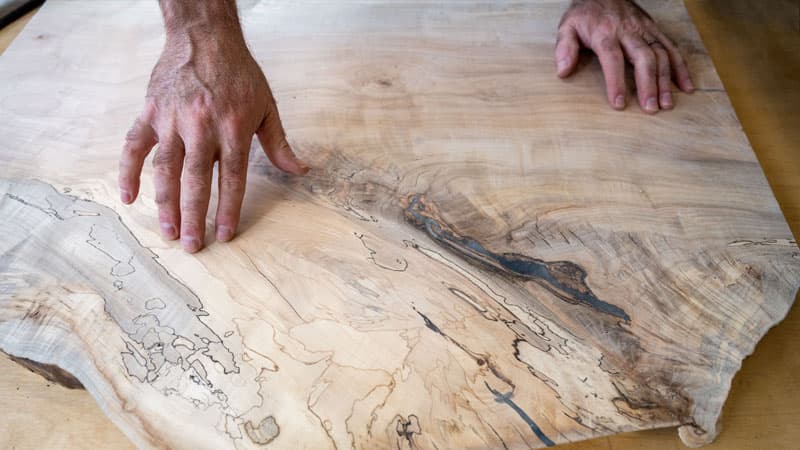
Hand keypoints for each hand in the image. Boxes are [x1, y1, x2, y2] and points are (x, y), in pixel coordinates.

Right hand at [118, 1, 307, 252]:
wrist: (204, 36)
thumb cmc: (239, 73)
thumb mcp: (267, 106)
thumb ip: (279, 143)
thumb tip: (301, 171)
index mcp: (233, 127)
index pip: (232, 177)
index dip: (228, 208)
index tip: (224, 235)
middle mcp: (202, 126)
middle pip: (196, 180)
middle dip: (193, 216)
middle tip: (192, 245)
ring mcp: (172, 119)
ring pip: (165, 169)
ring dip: (164, 203)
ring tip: (166, 232)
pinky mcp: (150, 112)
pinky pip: (134, 145)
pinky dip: (128, 171)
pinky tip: (129, 197)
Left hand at [555, 0, 693, 112]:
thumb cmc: (585, 14)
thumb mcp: (568, 27)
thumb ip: (565, 48)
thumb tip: (563, 71)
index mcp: (605, 33)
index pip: (612, 58)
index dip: (616, 81)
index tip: (619, 103)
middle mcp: (629, 32)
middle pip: (643, 58)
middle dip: (648, 84)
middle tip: (650, 108)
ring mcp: (645, 30)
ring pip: (660, 55)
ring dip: (665, 80)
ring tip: (666, 103)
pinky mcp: (655, 30)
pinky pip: (671, 48)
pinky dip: (681, 67)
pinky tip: (685, 86)